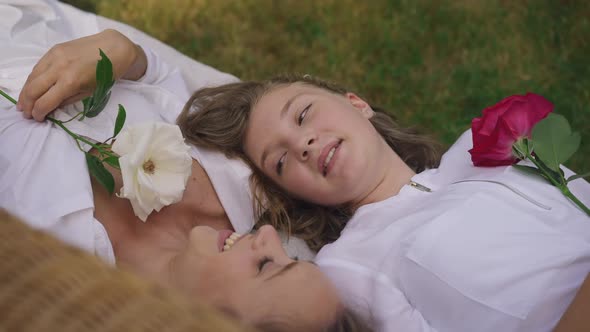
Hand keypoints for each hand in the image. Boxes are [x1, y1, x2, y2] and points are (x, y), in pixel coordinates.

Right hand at [17, 29, 146, 120]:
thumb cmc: (106, 73)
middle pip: (33, 89)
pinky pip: (38, 66)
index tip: (37, 118)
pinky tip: (32, 86)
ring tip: (23, 102)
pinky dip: (32, 78)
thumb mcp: (90, 92)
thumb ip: (68, 100)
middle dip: (26, 104)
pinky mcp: (54, 49)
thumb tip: (50, 108)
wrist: (113, 48)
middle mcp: (59, 68)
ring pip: (32, 77)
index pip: (45, 102)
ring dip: (25, 91)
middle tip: (25, 113)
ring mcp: (54, 57)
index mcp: (70, 82)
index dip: (38, 113)